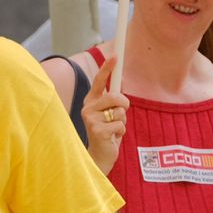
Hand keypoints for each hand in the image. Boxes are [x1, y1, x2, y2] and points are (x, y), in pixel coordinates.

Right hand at [79, 56, 126, 172]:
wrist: (99, 156)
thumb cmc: (107, 133)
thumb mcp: (110, 114)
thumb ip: (113, 102)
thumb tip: (121, 87)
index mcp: (91, 101)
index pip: (99, 81)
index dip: (107, 68)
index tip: (115, 56)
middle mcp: (87, 107)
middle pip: (114, 96)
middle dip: (124, 104)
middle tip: (122, 113)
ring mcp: (90, 119)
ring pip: (119, 112)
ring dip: (122, 121)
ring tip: (114, 129)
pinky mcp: (96, 130)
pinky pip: (120, 125)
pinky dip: (121, 132)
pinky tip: (112, 137)